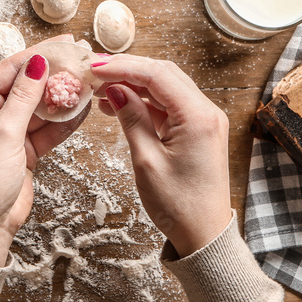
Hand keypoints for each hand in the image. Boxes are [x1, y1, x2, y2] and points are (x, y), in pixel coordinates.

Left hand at [0, 35, 90, 265]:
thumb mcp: (4, 133)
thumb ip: (24, 97)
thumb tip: (38, 63)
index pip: (11, 69)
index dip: (40, 54)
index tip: (66, 44)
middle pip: (27, 85)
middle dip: (55, 75)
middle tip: (83, 60)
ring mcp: (7, 131)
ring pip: (40, 106)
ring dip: (63, 97)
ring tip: (89, 82)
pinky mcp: (23, 149)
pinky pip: (47, 128)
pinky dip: (64, 121)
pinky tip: (83, 108)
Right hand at [93, 55, 232, 256]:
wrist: (204, 234)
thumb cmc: (179, 205)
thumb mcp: (147, 160)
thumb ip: (132, 118)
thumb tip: (114, 89)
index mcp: (197, 116)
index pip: (156, 75)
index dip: (122, 67)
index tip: (94, 68)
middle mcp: (206, 111)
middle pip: (163, 74)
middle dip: (128, 69)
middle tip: (95, 71)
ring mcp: (205, 120)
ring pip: (166, 87)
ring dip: (134, 85)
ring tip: (101, 91)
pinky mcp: (199, 130)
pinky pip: (170, 105)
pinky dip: (145, 102)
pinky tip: (120, 105)